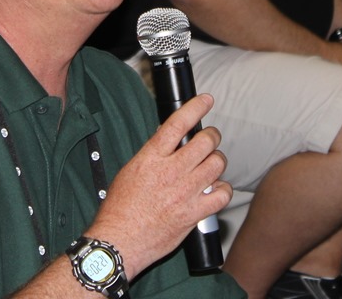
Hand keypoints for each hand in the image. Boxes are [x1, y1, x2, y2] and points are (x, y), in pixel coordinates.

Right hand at [87, 94, 230, 280]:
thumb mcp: (130, 170)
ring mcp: (185, 192)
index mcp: (151, 158)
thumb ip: (152, 155)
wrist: (119, 241)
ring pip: (217, 164)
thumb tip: (168, 141)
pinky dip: (223, 190)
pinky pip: (222, 195)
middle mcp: (171, 171)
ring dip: (217, 161)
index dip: (195, 107)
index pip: (178, 124)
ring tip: (211, 164)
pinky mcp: (194, 214)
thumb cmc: (119, 208)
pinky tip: (216, 190)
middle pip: (205, 141)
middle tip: (209, 139)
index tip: (206, 100)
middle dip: (211, 136)